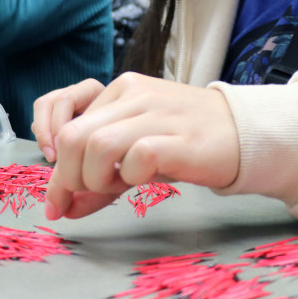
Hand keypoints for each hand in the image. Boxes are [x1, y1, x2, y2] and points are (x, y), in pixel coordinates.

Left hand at [39, 73, 240, 220]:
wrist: (245, 134)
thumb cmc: (187, 143)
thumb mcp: (135, 152)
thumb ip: (98, 177)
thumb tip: (60, 209)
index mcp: (121, 89)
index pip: (64, 120)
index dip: (52, 161)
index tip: (57, 196)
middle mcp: (135, 93)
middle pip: (73, 137)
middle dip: (69, 178)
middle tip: (87, 195)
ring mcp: (157, 113)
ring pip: (97, 146)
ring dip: (97, 179)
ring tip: (117, 186)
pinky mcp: (180, 139)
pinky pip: (137, 158)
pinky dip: (131, 177)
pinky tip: (144, 179)